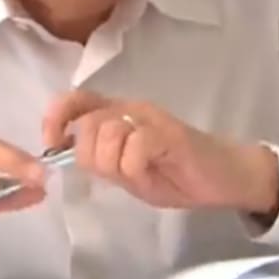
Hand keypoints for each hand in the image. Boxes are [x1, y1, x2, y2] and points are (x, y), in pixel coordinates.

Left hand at [41, 90, 278, 215]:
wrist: (224, 178)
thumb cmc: (175, 174)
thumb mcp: (127, 171)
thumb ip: (100, 160)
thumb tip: (64, 156)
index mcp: (118, 114)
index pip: (76, 100)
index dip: (56, 118)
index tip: (54, 145)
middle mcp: (131, 109)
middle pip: (88, 124)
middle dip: (92, 157)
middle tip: (115, 174)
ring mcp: (151, 119)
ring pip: (108, 133)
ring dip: (114, 164)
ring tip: (136, 174)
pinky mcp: (170, 134)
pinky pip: (135, 146)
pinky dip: (132, 167)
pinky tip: (147, 174)